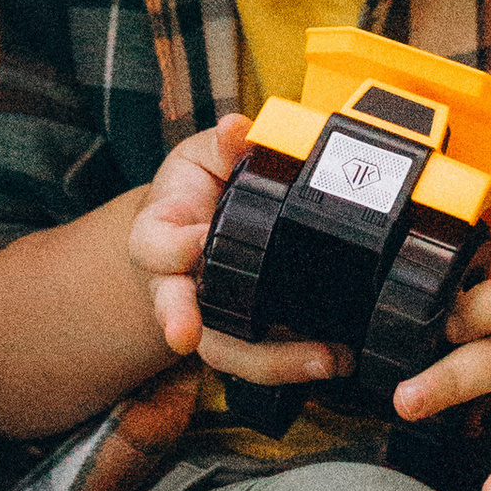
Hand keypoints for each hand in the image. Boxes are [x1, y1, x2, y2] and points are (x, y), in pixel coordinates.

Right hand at [124, 117, 350, 391]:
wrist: (195, 228)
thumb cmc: (196, 191)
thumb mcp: (202, 158)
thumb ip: (221, 146)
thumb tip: (236, 127)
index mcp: (161, 235)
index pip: (154, 245)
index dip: (172, 248)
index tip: (197, 242)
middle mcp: (176, 284)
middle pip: (174, 313)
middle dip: (183, 323)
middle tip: (186, 336)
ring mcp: (207, 315)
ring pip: (222, 349)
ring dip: (270, 361)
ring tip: (322, 359)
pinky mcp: (241, 334)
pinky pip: (261, 358)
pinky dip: (296, 363)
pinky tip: (337, 357)